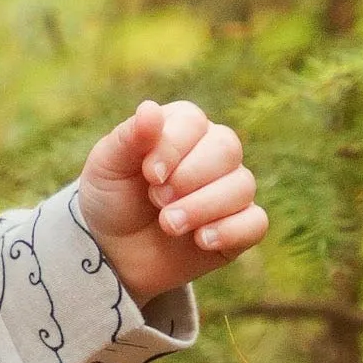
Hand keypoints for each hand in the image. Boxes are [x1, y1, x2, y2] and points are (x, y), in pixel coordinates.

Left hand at [76, 98, 265, 303]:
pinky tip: (201, 240)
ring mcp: (229, 190)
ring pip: (242, 186)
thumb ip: (127, 138)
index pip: (193, 122)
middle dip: (189, 178)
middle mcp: (213, 153)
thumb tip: (151, 109)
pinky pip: (255, 223)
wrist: (116, 253)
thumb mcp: (107, 167)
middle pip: (227, 148)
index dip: (173, 147)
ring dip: (203, 207)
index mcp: (182, 128)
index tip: (148, 175)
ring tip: (168, 225)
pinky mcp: (239, 227)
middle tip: (157, 200)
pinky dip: (230, 231)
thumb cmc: (113, 200)